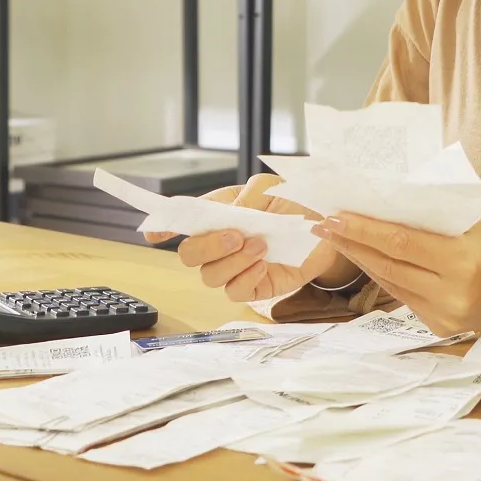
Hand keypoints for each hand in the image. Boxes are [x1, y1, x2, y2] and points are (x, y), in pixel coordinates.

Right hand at [145, 174, 355, 303]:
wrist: (327, 229)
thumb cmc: (296, 204)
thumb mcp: (273, 188)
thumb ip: (250, 196)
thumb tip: (233, 212)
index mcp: (217, 214)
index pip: (182, 221)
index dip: (163, 226)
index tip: (152, 231)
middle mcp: (219, 243)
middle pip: (189, 254)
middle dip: (207, 246)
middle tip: (235, 235)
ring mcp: (233, 267)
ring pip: (210, 275)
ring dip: (232, 261)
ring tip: (260, 246)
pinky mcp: (253, 287)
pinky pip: (235, 292)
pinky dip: (246, 279)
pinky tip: (263, 266)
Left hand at [310, 212, 480, 336]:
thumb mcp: (472, 220)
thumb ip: (430, 218)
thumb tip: (381, 206)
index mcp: (461, 261)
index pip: (399, 242)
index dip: (363, 230)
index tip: (333, 217)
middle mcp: (452, 293)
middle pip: (388, 265)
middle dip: (353, 244)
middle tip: (323, 225)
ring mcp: (446, 316)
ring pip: (391, 284)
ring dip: (363, 261)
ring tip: (339, 240)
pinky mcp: (443, 328)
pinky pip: (405, 299)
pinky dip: (385, 278)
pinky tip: (369, 260)